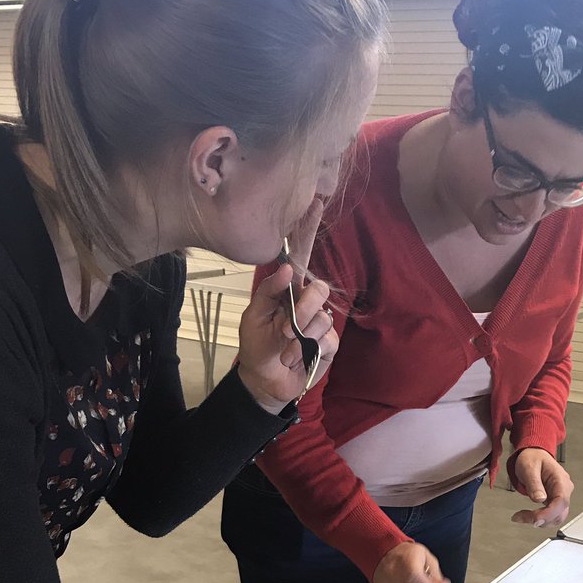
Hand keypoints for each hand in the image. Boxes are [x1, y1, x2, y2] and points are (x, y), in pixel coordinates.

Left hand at [237, 199, 337, 411]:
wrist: (266, 381)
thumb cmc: (256, 347)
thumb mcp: (254, 316)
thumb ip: (268, 291)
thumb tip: (288, 268)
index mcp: (286, 289)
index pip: (299, 254)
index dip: (307, 229)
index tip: (314, 201)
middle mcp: (306, 301)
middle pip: (316, 288)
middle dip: (301, 309)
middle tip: (284, 330)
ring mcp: (319, 320)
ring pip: (322, 314)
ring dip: (300, 335)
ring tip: (286, 349)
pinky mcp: (329, 342)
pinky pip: (328, 336)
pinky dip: (311, 348)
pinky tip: (300, 356)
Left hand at [510, 447, 573, 528]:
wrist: (533, 455)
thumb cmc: (532, 458)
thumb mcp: (529, 467)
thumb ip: (534, 484)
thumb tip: (540, 499)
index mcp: (560, 479)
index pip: (561, 501)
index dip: (549, 513)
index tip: (535, 519)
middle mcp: (564, 489)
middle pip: (559, 513)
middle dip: (541, 519)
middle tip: (521, 517)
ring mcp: (560, 496)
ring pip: (556, 518)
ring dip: (539, 521)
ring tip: (521, 516)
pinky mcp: (554, 501)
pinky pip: (550, 515)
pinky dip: (538, 519)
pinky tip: (526, 516)